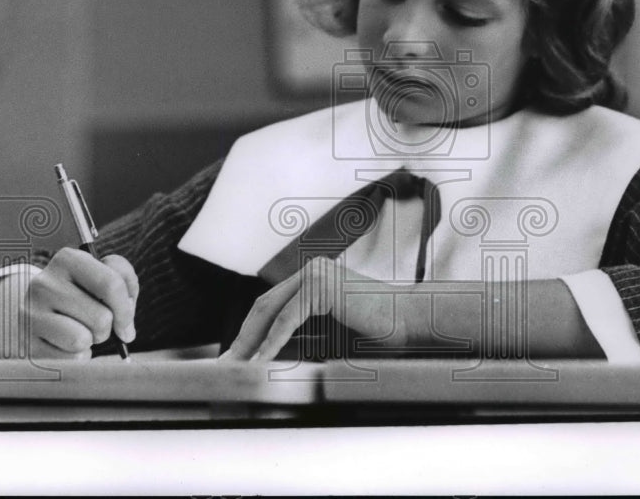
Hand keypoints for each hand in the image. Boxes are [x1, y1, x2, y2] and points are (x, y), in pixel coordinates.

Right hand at [23, 248, 138, 358]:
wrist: (37, 310)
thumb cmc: (82, 293)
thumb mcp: (104, 277)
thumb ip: (125, 288)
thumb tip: (126, 330)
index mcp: (68, 259)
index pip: (111, 284)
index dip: (126, 309)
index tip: (125, 322)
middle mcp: (44, 283)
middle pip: (102, 318)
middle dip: (109, 328)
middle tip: (98, 324)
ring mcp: (30, 313)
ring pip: (83, 339)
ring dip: (92, 341)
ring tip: (82, 330)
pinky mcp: (25, 343)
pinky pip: (68, 358)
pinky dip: (77, 356)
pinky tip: (66, 343)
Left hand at [219, 257, 413, 361]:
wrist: (414, 323)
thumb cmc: (381, 335)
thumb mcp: (333, 334)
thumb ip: (305, 337)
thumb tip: (266, 360)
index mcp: (315, 276)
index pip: (272, 305)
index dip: (250, 332)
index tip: (235, 357)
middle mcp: (313, 269)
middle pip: (264, 306)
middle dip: (243, 338)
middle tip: (225, 366)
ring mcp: (317, 273)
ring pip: (271, 311)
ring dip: (250, 343)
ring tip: (235, 370)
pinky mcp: (322, 287)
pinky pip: (288, 319)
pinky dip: (272, 343)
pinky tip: (259, 363)